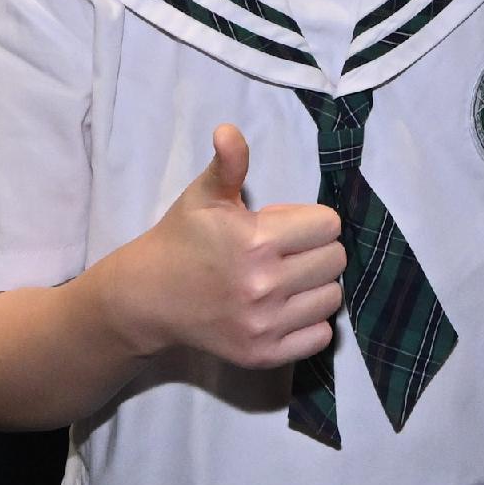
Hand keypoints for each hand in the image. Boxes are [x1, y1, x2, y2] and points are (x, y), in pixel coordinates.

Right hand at [110, 124, 345, 367]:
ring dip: (315, 285)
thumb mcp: (204, 195)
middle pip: (334, 260)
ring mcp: (264, 325)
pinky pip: (320, 336)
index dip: (308, 220)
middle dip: (315, 249)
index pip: (329, 225)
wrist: (149, 296)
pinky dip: (310, 322)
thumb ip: (228, 163)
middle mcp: (264, 286)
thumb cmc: (183, 238)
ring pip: (332, 298)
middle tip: (285, 251)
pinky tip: (285, 308)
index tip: (282, 226)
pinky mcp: (263, 354)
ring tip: (285, 279)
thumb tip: (229, 130)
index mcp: (256, 241)